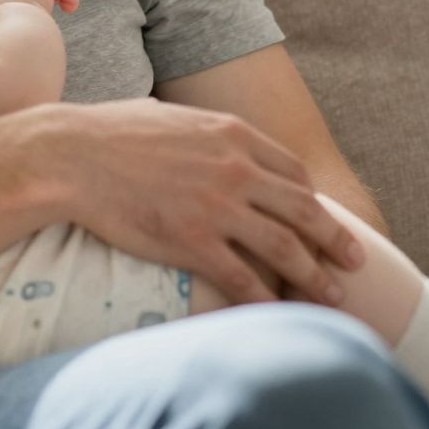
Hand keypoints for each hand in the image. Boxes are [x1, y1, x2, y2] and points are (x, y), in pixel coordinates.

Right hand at [35, 99, 363, 306]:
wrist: (71, 156)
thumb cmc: (109, 133)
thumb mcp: (169, 116)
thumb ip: (201, 131)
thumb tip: (205, 137)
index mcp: (232, 135)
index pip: (292, 170)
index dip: (312, 198)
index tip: (321, 217)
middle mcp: (235, 169)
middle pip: (303, 208)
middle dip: (335, 238)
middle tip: (357, 261)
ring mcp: (216, 206)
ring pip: (284, 246)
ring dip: (314, 274)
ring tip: (332, 295)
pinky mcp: (192, 241)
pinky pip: (242, 276)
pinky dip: (264, 298)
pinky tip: (277, 312)